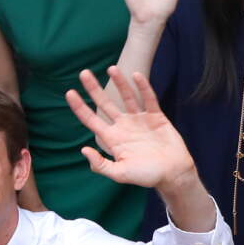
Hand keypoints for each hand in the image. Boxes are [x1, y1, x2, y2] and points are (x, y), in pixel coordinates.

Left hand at [66, 66, 196, 189]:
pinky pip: (148, 99)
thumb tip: (83, 150)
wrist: (174, 174)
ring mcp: (139, 120)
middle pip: (105, 103)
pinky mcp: (156, 117)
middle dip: (94, 89)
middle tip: (83, 73)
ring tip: (111, 68)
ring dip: (119, 83)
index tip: (69, 92)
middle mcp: (123, 126)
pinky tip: (136, 75)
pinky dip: (143, 87)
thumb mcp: (120, 174)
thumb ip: (101, 165)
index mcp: (112, 138)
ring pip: (126, 97)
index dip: (79, 107)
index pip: (91, 119)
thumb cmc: (146, 176)